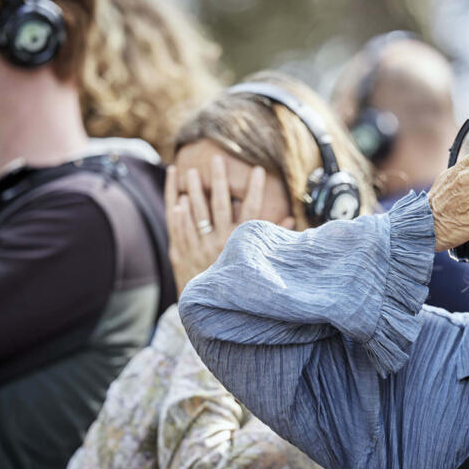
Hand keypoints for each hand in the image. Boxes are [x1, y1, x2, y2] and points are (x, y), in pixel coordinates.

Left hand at [165, 156, 292, 294]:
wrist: (214, 310)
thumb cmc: (240, 283)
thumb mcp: (260, 261)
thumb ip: (273, 239)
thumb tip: (289, 219)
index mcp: (241, 242)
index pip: (252, 210)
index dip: (256, 189)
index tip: (258, 170)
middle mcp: (221, 242)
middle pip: (220, 204)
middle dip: (218, 180)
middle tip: (217, 159)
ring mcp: (201, 248)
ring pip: (196, 214)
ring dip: (193, 191)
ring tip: (190, 171)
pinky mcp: (184, 254)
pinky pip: (180, 230)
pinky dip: (178, 215)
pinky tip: (178, 199)